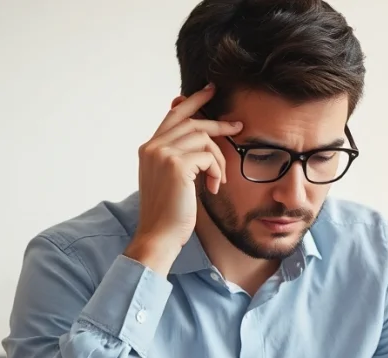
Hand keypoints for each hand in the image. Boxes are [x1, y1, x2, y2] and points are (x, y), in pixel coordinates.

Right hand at [126, 84, 243, 273]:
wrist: (158, 236)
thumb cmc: (168, 213)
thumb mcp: (169, 179)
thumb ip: (178, 158)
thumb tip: (203, 143)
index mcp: (149, 148)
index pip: (173, 115)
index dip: (193, 101)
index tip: (210, 91)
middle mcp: (153, 147)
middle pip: (192, 122)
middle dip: (218, 124)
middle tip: (238, 127)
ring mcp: (163, 154)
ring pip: (203, 139)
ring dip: (218, 159)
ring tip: (219, 179)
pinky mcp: (176, 165)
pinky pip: (208, 156)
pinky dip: (216, 171)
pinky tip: (214, 187)